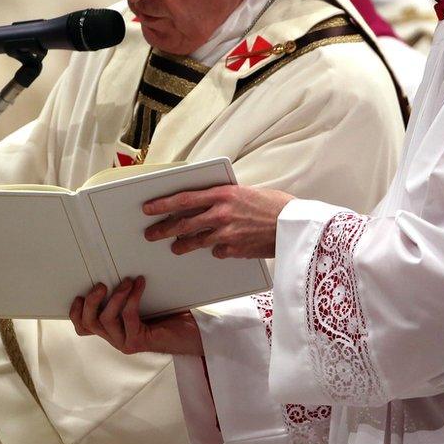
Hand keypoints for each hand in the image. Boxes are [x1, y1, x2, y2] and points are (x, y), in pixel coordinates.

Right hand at [69, 277, 204, 355]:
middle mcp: (116, 339)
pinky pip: (128, 317)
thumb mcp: (142, 303)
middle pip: (89, 323)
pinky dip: (133, 297)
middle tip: (101, 285)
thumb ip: (125, 295)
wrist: (193, 335)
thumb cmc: (169, 316)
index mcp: (113, 330)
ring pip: (106, 320)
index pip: (83, 327)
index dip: (75, 313)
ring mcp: (125, 342)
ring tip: (126, 281)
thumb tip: (118, 268)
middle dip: (91, 301)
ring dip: (115, 297)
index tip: (78, 294)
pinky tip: (139, 284)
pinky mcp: (138, 342)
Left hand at [143, 184, 293, 258]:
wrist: (295, 225)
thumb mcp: (245, 192)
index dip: (162, 204)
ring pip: (195, 241)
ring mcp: (227, 233)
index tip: (148, 208)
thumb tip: (204, 203)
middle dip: (163, 229)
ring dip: (182, 245)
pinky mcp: (234, 250)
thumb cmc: (273, 205)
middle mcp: (222, 213)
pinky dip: (215, 250)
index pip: (183, 199)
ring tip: (175, 247)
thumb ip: (223, 198)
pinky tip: (217, 248)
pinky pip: (217, 251)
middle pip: (183, 223)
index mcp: (223, 193)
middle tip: (151, 234)